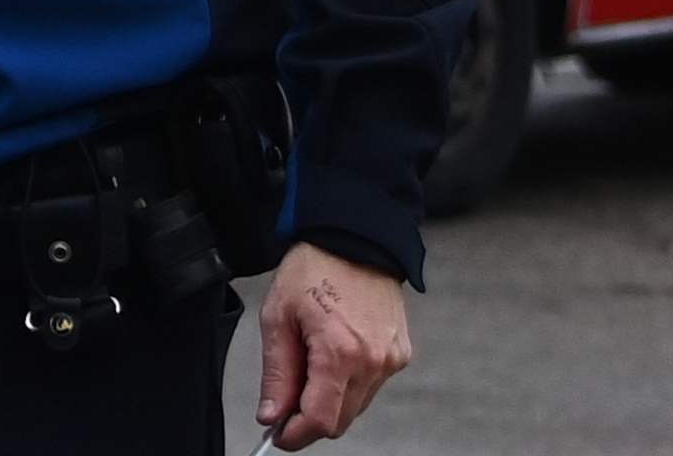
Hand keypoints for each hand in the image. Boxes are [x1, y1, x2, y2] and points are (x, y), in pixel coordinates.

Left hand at [255, 242, 411, 446]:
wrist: (354, 237)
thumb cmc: (314, 268)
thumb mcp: (278, 317)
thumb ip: (277, 373)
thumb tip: (271, 415)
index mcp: (340, 353)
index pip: (320, 420)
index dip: (295, 435)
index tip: (277, 434)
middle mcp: (373, 362)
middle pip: (339, 420)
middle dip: (309, 418)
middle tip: (286, 398)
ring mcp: (391, 360)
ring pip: (355, 406)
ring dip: (329, 399)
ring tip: (309, 361)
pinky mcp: (400, 354)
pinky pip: (371, 386)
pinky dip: (349, 383)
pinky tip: (333, 352)